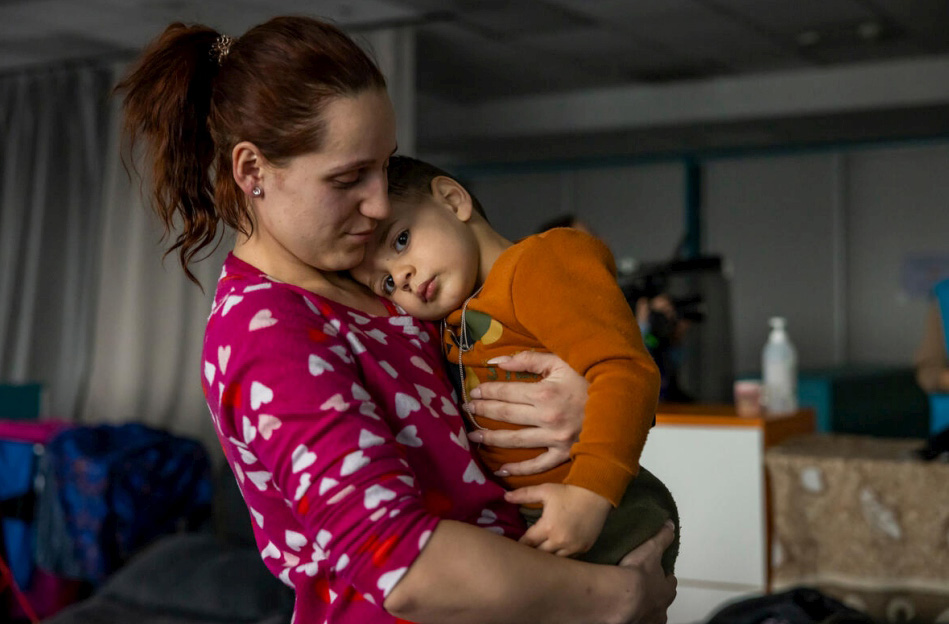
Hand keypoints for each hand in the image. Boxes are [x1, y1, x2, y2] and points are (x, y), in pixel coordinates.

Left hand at [465, 351, 587, 475]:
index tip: (473, 391)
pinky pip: (538, 466)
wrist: (621, 403)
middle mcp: (547, 418)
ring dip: (491, 438)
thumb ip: (527, 360)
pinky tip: (500, 470)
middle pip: (506, 415)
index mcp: (545, 393)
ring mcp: (556, 439)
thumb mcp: (560, 362)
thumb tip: (496, 362)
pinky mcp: (565, 454)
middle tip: (466, 409)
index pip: (506, 392)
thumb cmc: (589, 378)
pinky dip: (518, 469)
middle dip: (483, 411)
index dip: (487, 391)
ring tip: (473, 435)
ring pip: (515, 440)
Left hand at [505, 483, 610, 556]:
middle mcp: (560, 541)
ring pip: (554, 560)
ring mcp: (573, 547)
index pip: (528, 543)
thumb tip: (505, 497)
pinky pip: (568, 558)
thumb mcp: (545, 490)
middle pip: (539, 555)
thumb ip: (524, 495)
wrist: (597, 494)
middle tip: (523, 552)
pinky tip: (555, 552)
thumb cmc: (569, 491)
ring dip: (546, 557)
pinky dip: (561, 556)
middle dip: (531, 553)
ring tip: (538, 555)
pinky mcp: (584, 548)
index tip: (512, 547)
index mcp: (548, 527)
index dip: (520, 545)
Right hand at [617, 521, 677, 623]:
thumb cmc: (638, 574)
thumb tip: (670, 523)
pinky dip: (632, 616)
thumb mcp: (650, 550)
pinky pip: (636, 621)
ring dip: (644, 607)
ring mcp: (649, 621)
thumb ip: (662, 538)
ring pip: (650, 613)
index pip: (670, 583)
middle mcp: (662, 609)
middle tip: (641, 586)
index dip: (664, 577)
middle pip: (661, 601)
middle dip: (655, 595)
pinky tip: (622, 610)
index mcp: (667, 590)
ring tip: (630, 599)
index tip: (656, 572)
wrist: (620, 599)